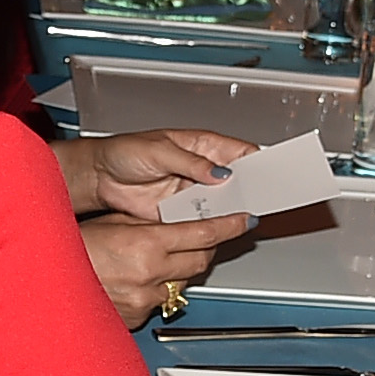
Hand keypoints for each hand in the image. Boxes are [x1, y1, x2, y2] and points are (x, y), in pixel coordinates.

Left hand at [60, 127, 255, 217]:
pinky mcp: (181, 212)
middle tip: (263, 199)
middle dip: (250, 190)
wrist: (100, 177)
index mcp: (202, 146)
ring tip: (245, 216)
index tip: (274, 173)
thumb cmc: (125, 152)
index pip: (240, 152)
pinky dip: (211, 226)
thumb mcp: (159, 151)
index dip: (259, 162)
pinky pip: (203, 221)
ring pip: (223, 204)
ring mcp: (193, 192)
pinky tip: (220, 229)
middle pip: (238, 181)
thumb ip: (191, 163)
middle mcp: (202, 170)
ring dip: (232, 211)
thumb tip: (219, 173)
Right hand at [82, 212, 249, 326]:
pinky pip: (159, 302)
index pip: (204, 233)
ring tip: (149, 261)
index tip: (244, 220)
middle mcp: (149, 273)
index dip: (229, 226)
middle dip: (204, 248)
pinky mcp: (137, 316)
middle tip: (199, 238)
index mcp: (145, 244)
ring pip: (181, 282)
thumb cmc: (71, 250)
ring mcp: (144, 299)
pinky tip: (133, 281)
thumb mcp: (112, 224)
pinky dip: (154, 291)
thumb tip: (176, 223)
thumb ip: (148, 225)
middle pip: (201, 259)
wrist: (44, 283)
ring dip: (175, 271)